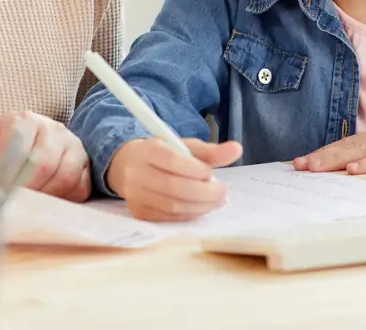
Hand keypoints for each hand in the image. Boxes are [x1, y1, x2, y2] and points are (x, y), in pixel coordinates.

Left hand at [0, 112, 90, 201]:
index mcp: (24, 121)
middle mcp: (51, 128)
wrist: (38, 135)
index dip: (5, 177)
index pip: (17, 149)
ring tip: (27, 210)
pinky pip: (80, 187)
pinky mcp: (86, 163)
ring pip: (64, 176)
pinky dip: (64, 200)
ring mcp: (72, 145)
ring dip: (45, 198)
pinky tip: (48, 205)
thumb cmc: (7, 143)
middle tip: (9, 210)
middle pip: (43, 164)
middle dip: (25, 192)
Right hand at [106, 137, 242, 221]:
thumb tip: (237, 149)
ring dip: (199, 206)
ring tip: (215, 201)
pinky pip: (168, 218)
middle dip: (204, 192)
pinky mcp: (138, 213)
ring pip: (172, 206)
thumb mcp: (184, 147)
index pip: (172, 160)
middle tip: (222, 192)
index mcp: (148, 149)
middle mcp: (137, 172)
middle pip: (173, 186)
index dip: (195, 170)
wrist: (128, 166)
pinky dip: (188, 215)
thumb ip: (211, 151)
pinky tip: (199, 208)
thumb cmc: (162, 155)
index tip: (211, 174)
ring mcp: (136, 195)